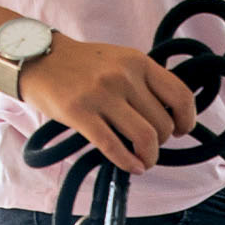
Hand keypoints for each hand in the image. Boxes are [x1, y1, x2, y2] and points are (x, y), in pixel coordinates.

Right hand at [18, 35, 197, 174]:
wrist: (37, 57)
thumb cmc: (82, 64)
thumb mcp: (120, 60)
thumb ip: (144, 82)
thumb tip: (170, 116)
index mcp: (138, 62)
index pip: (180, 96)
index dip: (186, 120)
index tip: (179, 130)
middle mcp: (123, 76)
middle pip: (162, 124)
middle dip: (161, 143)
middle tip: (149, 145)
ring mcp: (101, 94)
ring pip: (144, 138)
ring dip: (149, 157)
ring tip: (143, 161)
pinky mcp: (79, 113)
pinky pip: (113, 146)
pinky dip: (128, 163)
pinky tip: (132, 167)